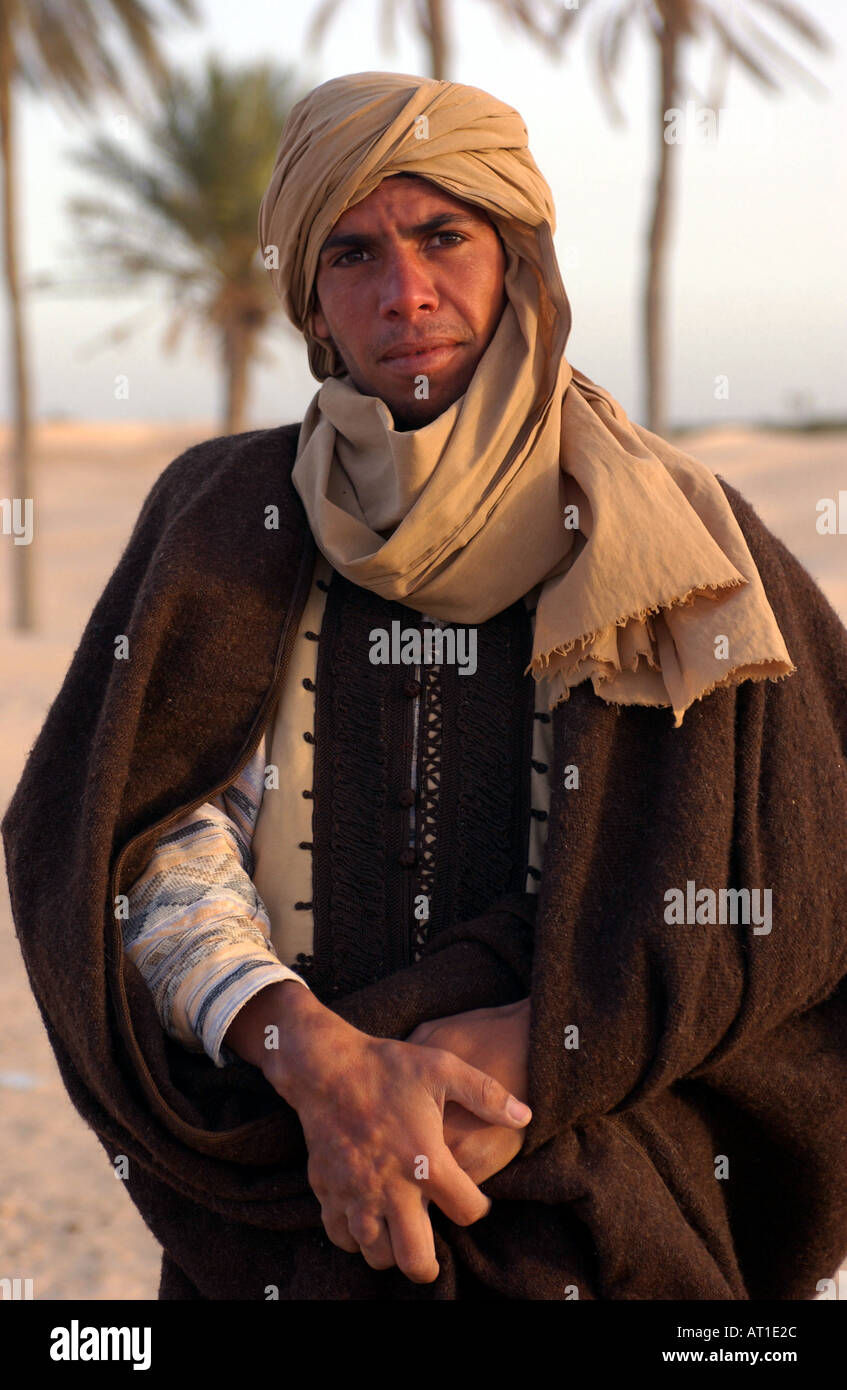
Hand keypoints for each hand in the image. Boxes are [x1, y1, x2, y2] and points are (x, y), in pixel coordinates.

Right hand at [225, 982, 531, 1283]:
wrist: (326, 1065)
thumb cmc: (388, 1066)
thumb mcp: (442, 1068)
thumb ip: (487, 1093)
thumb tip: (525, 1115)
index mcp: (424, 1160)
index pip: (467, 1212)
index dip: (478, 1208)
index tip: (474, 1199)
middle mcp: (390, 1187)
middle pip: (415, 1260)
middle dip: (430, 1264)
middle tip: (433, 1251)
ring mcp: (355, 1193)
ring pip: (377, 1255)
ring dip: (392, 1249)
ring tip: (401, 1229)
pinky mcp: (326, 1191)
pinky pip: (342, 1236)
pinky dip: (356, 1237)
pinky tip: (369, 1216)